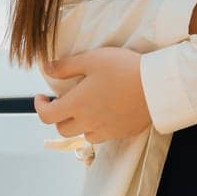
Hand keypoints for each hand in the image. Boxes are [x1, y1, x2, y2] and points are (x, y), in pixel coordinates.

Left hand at [33, 47, 149, 143]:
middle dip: (59, 116)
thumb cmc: (124, 69)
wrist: (157, 86)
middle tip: (66, 101)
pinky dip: (98, 127)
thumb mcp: (92, 59)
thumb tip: (45, 68)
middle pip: (62, 129)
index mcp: (76, 105)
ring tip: (87, 108)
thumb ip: (66, 66)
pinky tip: (106, 114)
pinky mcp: (121, 133)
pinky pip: (103, 135)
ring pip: (82, 135)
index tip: (42, 98)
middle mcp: (88, 122)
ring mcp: (105, 130)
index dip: (39, 107)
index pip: (46, 116)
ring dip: (79, 124)